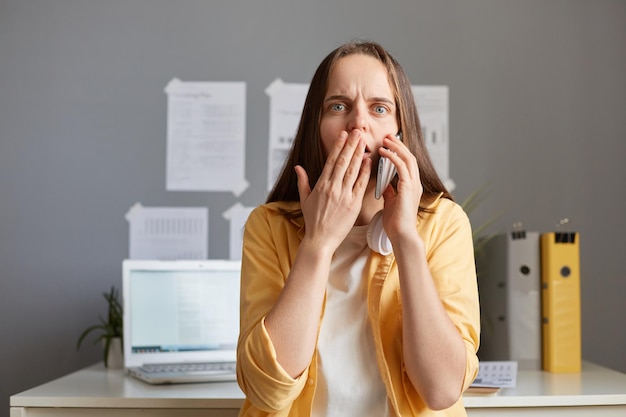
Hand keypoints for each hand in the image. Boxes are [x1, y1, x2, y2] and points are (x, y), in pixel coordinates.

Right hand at [295, 130, 371, 252]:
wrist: (320, 240)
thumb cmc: (313, 221)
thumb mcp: (304, 200)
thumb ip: (302, 182)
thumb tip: (298, 167)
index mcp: (321, 185)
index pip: (331, 161)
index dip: (338, 146)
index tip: (343, 135)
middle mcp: (332, 188)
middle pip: (343, 161)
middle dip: (351, 145)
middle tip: (357, 131)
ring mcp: (343, 195)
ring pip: (352, 170)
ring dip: (358, 154)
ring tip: (363, 140)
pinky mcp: (353, 204)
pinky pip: (360, 184)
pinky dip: (364, 172)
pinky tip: (369, 161)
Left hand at [379, 134, 422, 241]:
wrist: (401, 236)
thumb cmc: (395, 224)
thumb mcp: (390, 203)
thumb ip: (389, 192)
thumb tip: (384, 184)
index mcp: (411, 187)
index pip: (407, 163)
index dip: (399, 152)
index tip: (388, 144)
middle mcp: (415, 184)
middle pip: (409, 157)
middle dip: (398, 145)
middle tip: (387, 136)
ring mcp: (413, 185)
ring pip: (408, 158)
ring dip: (396, 147)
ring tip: (385, 140)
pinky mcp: (408, 188)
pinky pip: (402, 167)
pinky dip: (393, 157)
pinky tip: (384, 152)